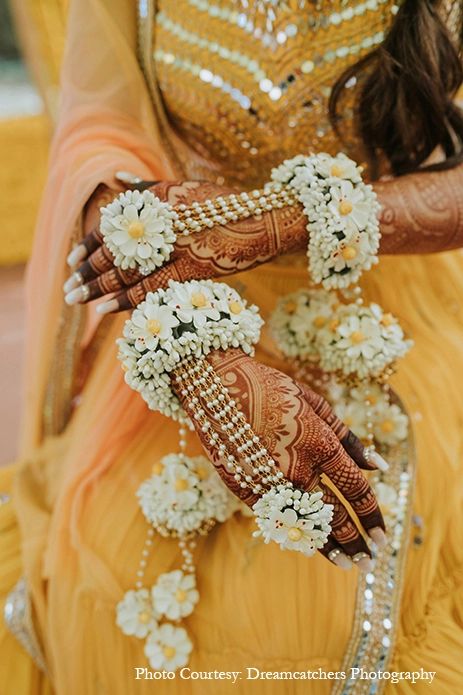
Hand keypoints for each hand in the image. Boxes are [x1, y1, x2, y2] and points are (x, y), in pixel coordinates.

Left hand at [63, 180, 305, 311]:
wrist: (266, 220)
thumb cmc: (225, 205)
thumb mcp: (185, 188)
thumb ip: (146, 185)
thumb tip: (113, 177)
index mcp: (157, 200)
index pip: (112, 225)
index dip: (89, 244)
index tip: (71, 260)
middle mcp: (163, 222)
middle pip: (114, 251)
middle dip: (87, 271)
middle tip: (68, 288)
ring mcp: (177, 246)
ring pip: (126, 271)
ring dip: (98, 288)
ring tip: (77, 300)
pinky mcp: (193, 269)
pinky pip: (152, 288)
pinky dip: (126, 300)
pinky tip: (105, 310)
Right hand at [174, 349, 386, 570]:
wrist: (216, 385)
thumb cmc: (270, 388)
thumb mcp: (314, 404)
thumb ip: (347, 438)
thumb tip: (378, 465)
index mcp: (319, 444)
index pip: (355, 490)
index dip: (372, 515)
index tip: (383, 535)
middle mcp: (297, 468)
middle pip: (334, 516)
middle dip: (356, 541)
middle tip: (370, 561)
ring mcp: (268, 482)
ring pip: (304, 525)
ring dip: (328, 548)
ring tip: (347, 564)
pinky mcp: (244, 488)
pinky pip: (275, 517)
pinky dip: (293, 531)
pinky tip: (307, 543)